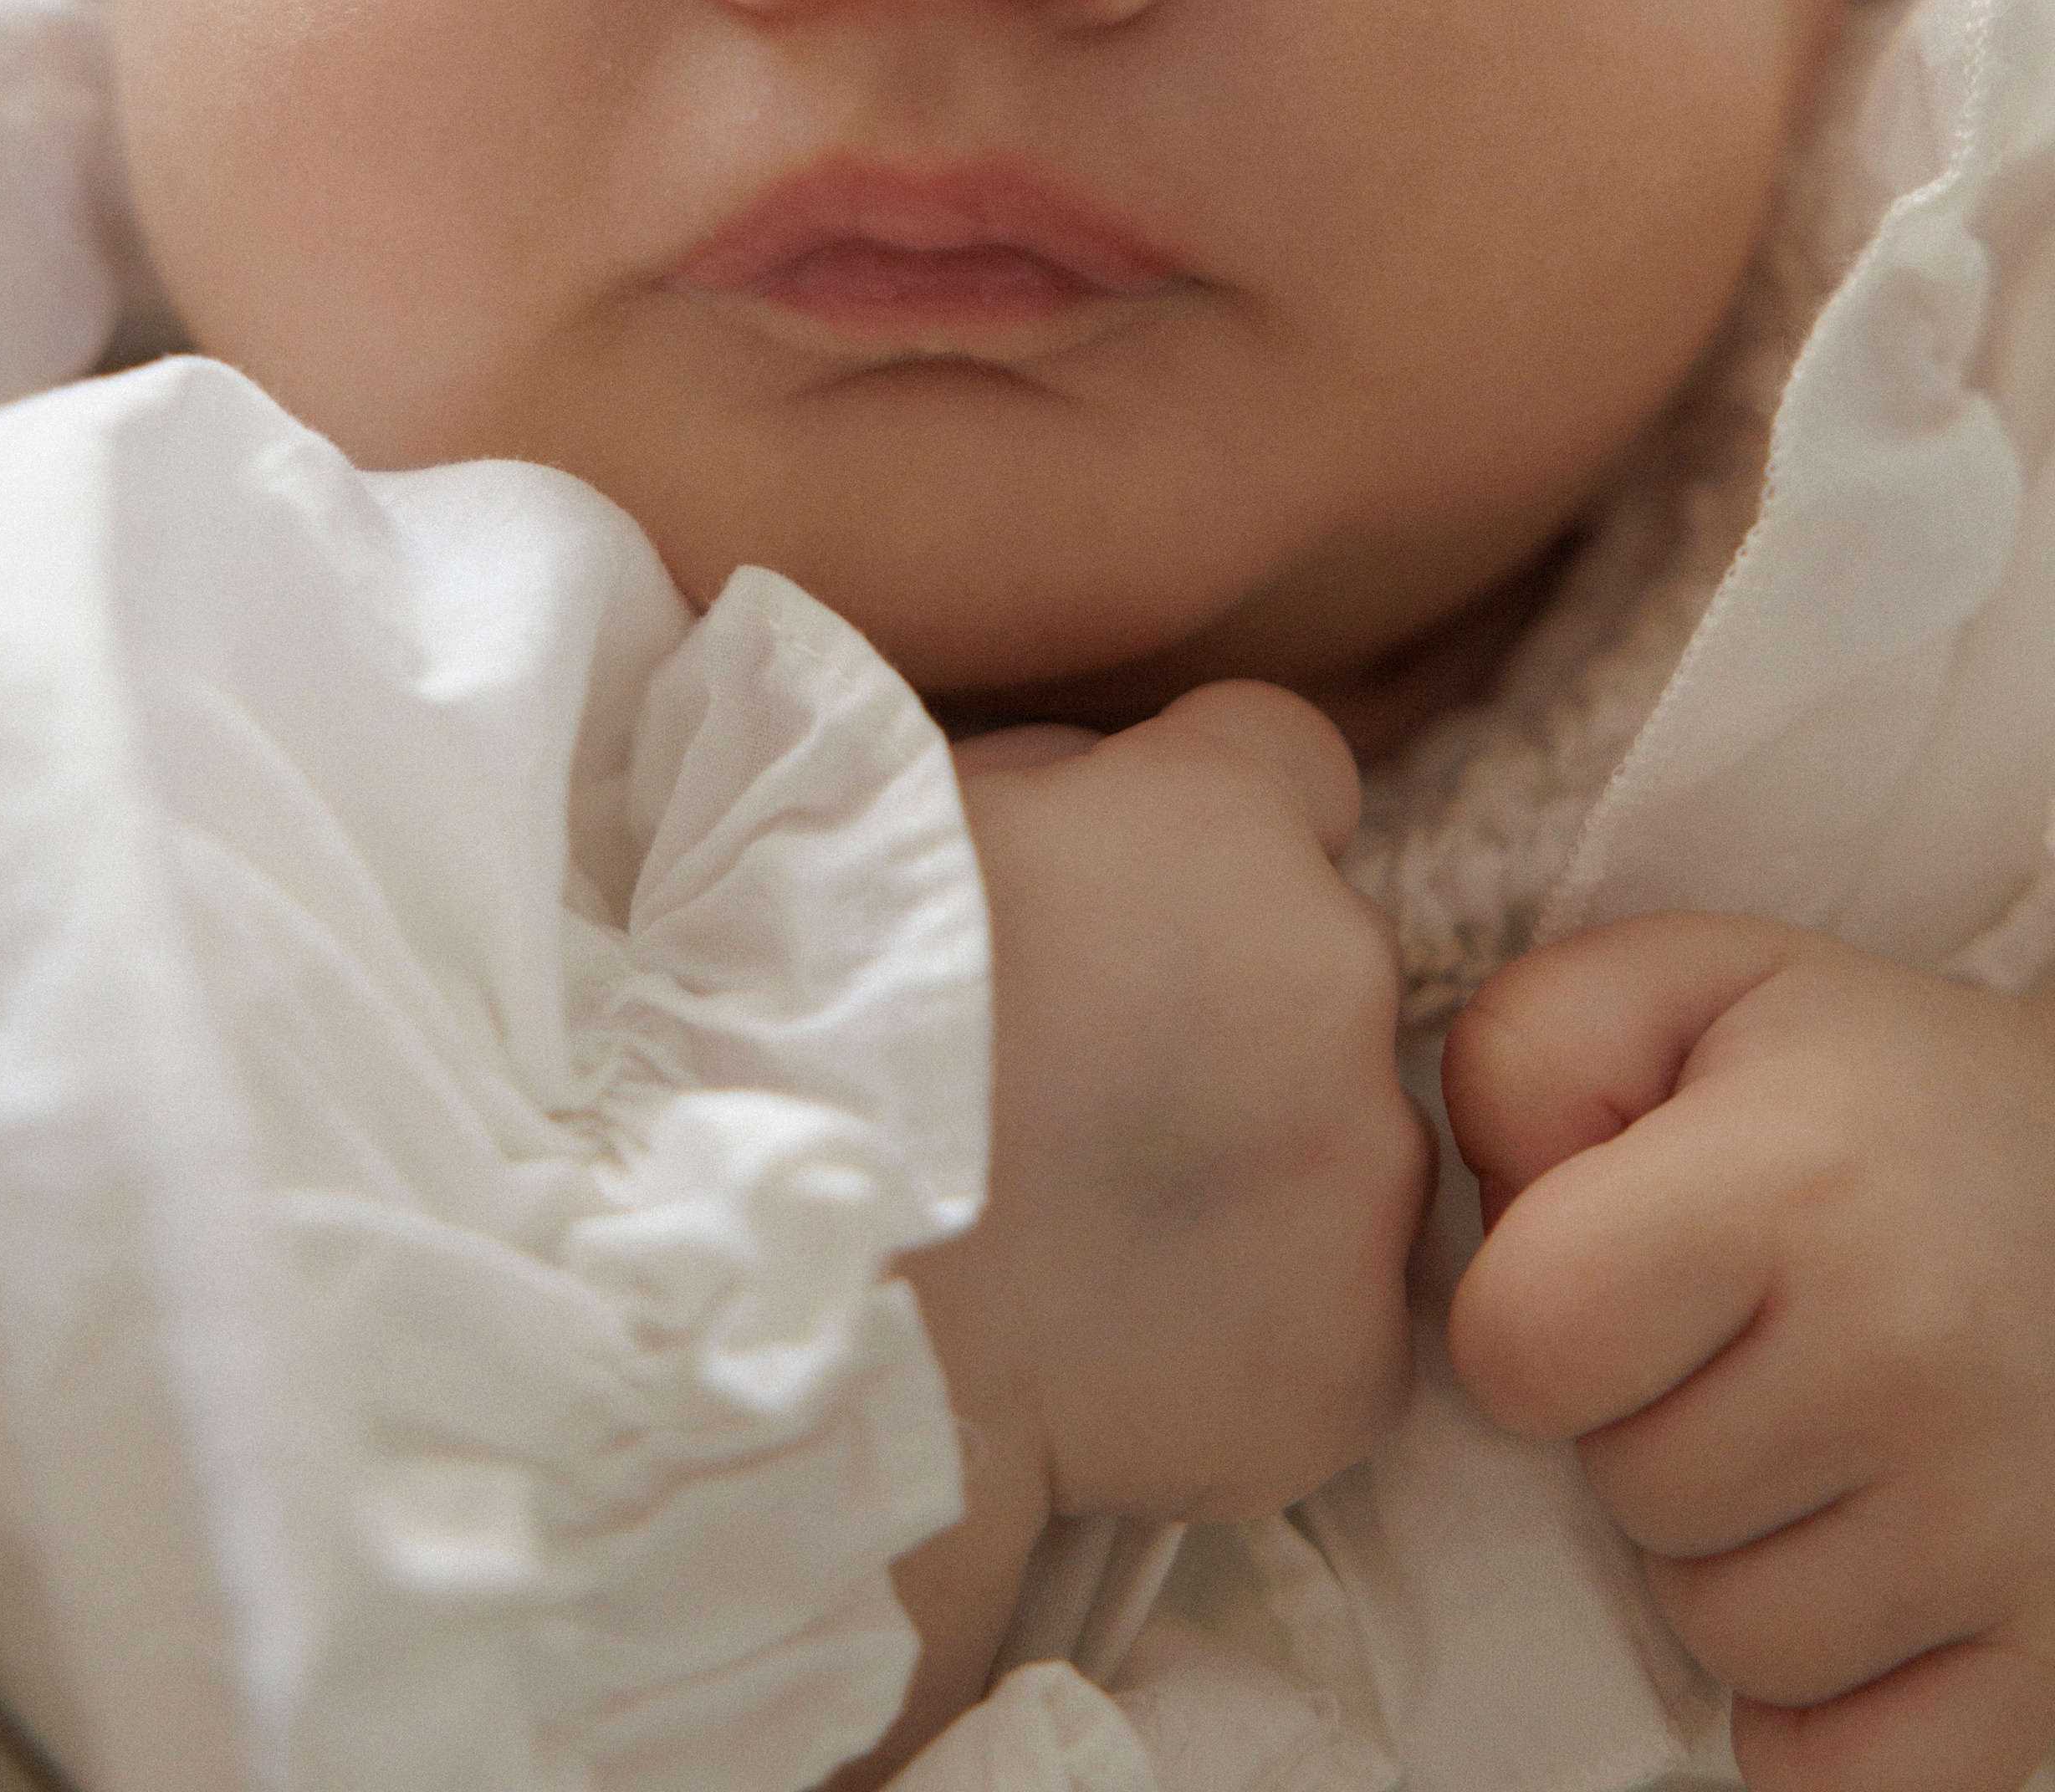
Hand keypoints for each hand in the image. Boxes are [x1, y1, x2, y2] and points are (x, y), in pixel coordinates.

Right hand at [828, 683, 1428, 1788]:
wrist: (766, 1303)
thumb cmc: (797, 1026)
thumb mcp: (903, 809)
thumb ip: (1056, 781)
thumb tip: (1115, 796)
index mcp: (1222, 823)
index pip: (1299, 769)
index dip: (1217, 828)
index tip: (1136, 896)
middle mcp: (1331, 974)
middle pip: (1324, 966)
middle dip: (1235, 1014)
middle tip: (1083, 1098)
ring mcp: (1361, 1175)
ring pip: (1344, 1150)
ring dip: (1255, 1178)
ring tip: (1085, 1244)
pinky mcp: (1353, 1357)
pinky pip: (1332, 1329)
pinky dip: (1249, 1342)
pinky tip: (1116, 1352)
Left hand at [1444, 916, 2054, 1791]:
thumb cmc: (1863, 1081)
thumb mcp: (1681, 987)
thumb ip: (1523, 1058)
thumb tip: (1495, 1240)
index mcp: (1792, 1189)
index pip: (1521, 1351)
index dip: (1532, 1317)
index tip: (1613, 1265)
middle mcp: (1908, 1363)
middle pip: (1627, 1499)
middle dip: (1645, 1422)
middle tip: (1744, 1333)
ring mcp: (2000, 1529)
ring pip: (1730, 1637)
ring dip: (1733, 1551)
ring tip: (1812, 1426)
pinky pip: (1856, 1776)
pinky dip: (1830, 1708)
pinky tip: (1855, 1574)